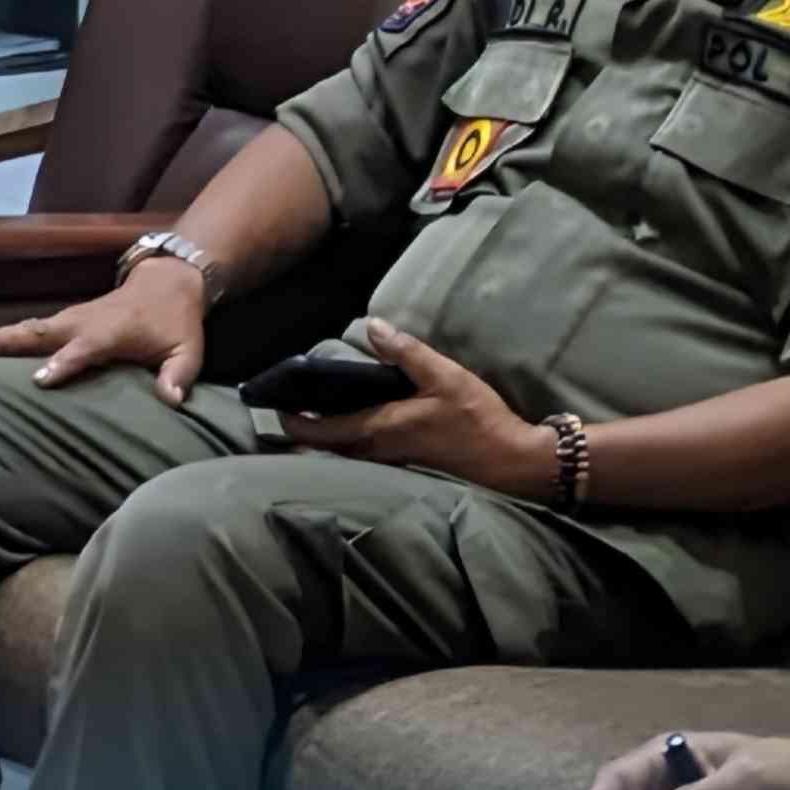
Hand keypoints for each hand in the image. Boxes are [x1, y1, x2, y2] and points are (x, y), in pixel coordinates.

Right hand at [0, 258, 209, 404]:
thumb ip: (178, 376)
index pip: (84, 348)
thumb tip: (172, 402)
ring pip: (27, 328)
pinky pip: (30, 330)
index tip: (39, 380)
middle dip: (4, 342)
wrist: (167, 281)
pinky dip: (3, 338)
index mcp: (112, 331)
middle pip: (38, 332)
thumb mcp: (188, 350)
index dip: (63, 363)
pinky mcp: (64, 321)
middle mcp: (84, 322)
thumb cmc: (176, 321)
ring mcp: (70, 319)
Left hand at [272, 320, 551, 493]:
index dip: (296, 422)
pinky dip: (349, 438)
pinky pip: (365, 453)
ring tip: (314, 411)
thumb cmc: (478, 420)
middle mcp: (381, 450)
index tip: (277, 408)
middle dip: (306, 429)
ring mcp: (394, 460)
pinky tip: (353, 421)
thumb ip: (407, 353)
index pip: (323, 431)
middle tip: (289, 406)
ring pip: (346, 452)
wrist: (513, 463)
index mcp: (382, 429)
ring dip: (327, 435)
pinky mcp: (409, 463)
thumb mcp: (445, 377)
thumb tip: (373, 326)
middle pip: (329, 445)